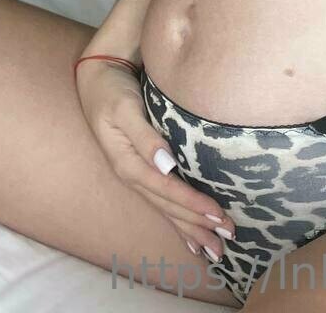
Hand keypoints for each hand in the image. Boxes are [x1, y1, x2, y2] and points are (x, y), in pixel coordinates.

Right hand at [74, 57, 235, 261]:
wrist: (98, 75)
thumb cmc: (111, 90)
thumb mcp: (124, 109)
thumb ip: (145, 136)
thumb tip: (166, 163)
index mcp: (128, 163)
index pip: (167, 190)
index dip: (192, 204)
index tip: (218, 215)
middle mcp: (133, 174)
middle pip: (169, 206)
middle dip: (197, 225)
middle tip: (227, 241)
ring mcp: (138, 173)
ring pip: (167, 208)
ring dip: (191, 228)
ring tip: (214, 249)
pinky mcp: (143, 167)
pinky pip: (163, 199)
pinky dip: (179, 219)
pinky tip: (191, 236)